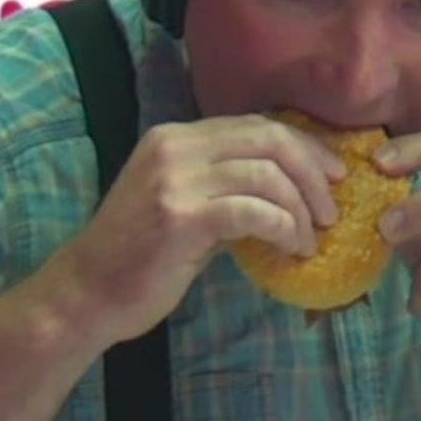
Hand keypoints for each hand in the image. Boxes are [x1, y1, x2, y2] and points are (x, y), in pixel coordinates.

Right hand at [50, 114, 346, 348]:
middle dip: (312, 173)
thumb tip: (298, 186)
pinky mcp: (181, 216)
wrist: (87, 293)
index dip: (305, 147)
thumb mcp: (187, 204)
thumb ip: (231, 186)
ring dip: (301, 209)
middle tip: (330, 210)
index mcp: (177, 137)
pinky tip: (293, 249)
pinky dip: (285, 228)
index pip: (258, 126)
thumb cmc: (142, 255)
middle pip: (269, 139)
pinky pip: (254, 211)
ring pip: (267, 175)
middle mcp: (175, 148)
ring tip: (311, 237)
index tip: (333, 175)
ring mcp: (175, 179)